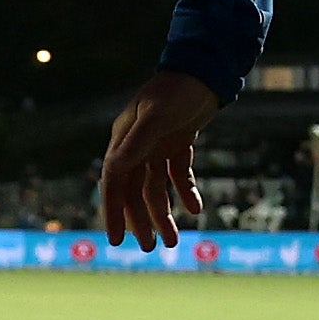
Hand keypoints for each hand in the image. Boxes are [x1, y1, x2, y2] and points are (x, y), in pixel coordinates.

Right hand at [97, 71, 218, 247]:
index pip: (114, 183)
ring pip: (156, 188)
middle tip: (150, 248)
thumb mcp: (155, 116)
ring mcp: (157, 145)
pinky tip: (196, 209)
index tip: (116, 241)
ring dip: (164, 214)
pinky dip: (186, 191)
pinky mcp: (178, 143)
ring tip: (173, 241)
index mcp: (124, 140)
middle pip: (134, 191)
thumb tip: (113, 170)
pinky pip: (179, 175)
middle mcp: (137, 145)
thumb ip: (135, 143)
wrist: (205, 70)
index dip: (113, 212)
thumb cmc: (177, 90)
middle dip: (141, 220)